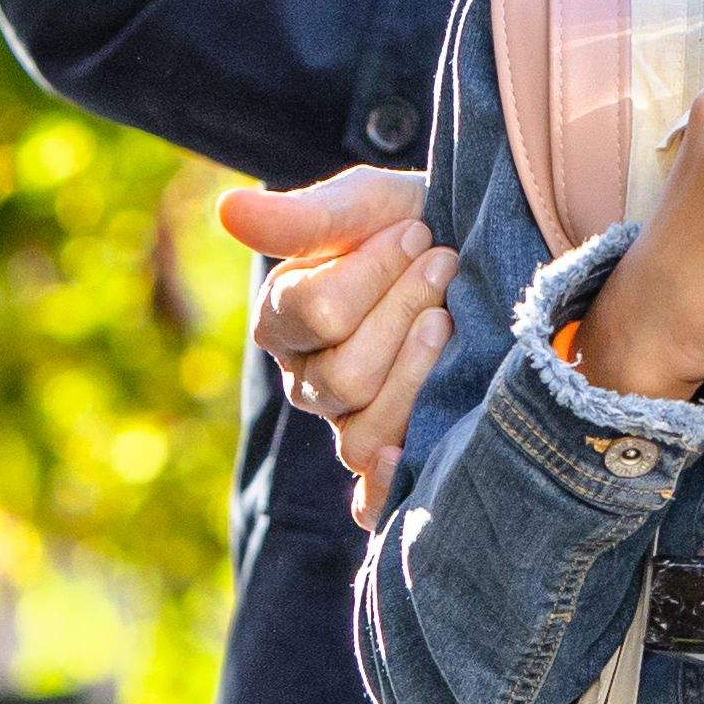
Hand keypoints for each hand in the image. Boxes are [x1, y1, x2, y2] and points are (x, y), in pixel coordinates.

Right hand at [223, 167, 444, 526]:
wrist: (476, 254)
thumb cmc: (412, 225)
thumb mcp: (365, 204)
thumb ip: (303, 218)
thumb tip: (228, 210)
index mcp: (284, 322)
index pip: (319, 314)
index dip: (376, 272)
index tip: (416, 232)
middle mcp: (307, 381)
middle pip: (345, 378)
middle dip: (405, 312)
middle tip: (445, 264)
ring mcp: (349, 423)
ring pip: (364, 433)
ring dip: (420, 372)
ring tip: (449, 320)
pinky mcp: (392, 454)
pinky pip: (371, 499)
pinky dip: (387, 487)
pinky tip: (414, 458)